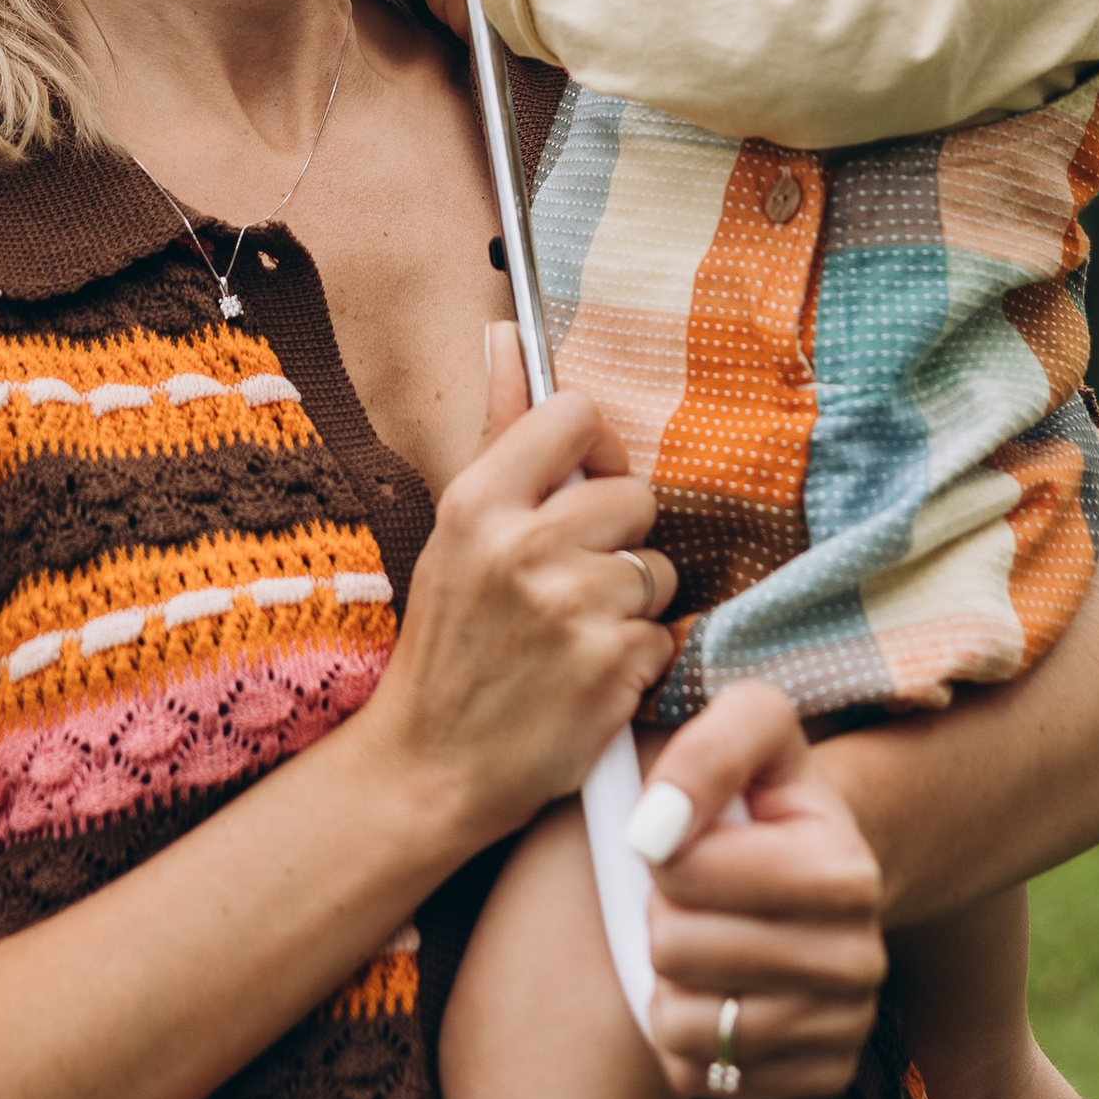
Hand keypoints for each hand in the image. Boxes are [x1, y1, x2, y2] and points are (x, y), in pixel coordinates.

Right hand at [364, 329, 677, 848]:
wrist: (433, 764)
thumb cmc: (449, 641)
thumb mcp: (456, 530)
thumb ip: (498, 430)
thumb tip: (507, 333)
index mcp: (480, 501)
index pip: (575, 416)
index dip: (595, 450)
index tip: (583, 485)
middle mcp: (525, 547)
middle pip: (634, 496)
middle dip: (619, 539)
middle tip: (573, 581)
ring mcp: (572, 610)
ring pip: (657, 570)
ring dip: (632, 604)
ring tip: (577, 634)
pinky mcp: (612, 671)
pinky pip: (665, 636)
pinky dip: (639, 660)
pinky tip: (590, 677)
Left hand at [633, 682, 887, 1098]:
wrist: (814, 867)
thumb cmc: (765, 794)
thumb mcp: (749, 727)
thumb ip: (707, 750)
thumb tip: (655, 830)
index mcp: (847, 871)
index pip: (684, 870)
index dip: (660, 847)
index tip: (682, 834)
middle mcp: (861, 962)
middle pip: (677, 949)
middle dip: (660, 911)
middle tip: (687, 892)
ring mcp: (843, 1030)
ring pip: (681, 1022)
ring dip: (665, 976)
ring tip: (699, 935)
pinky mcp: (816, 1081)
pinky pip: (694, 1073)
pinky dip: (680, 1031)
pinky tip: (710, 988)